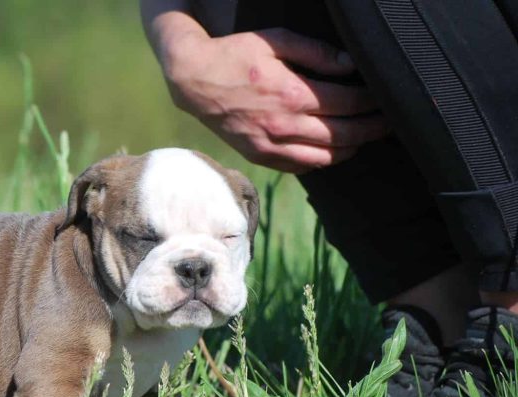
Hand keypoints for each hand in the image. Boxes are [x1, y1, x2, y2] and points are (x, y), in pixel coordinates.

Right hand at [143, 8, 389, 172]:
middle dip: (372, 128)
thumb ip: (316, 52)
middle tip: (391, 122)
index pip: (348, 103)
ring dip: (352, 149)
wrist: (193, 81)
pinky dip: (323, 161)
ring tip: (367, 138)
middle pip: (344, 134)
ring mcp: (271, 145)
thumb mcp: (276, 40)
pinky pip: (301, 167)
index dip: (373, 102)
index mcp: (291, 94)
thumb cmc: (235, 54)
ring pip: (325, 158)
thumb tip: (350, 64)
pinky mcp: (260, 155)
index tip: (388, 96)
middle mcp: (283, 125)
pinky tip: (333, 150)